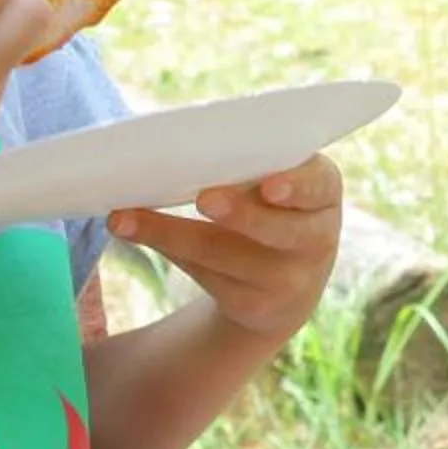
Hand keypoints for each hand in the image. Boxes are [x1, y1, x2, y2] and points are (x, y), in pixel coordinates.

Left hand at [109, 153, 343, 342]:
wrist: (285, 287)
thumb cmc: (272, 209)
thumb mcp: (279, 186)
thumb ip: (250, 166)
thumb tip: (176, 141)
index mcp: (322, 194)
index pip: (318, 185)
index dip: (296, 185)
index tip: (269, 185)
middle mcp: (315, 240)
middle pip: (277, 230)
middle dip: (240, 214)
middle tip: (204, 200)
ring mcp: (288, 280)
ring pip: (225, 255)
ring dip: (171, 233)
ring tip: (125, 218)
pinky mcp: (254, 307)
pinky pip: (203, 274)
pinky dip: (164, 247)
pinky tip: (132, 230)